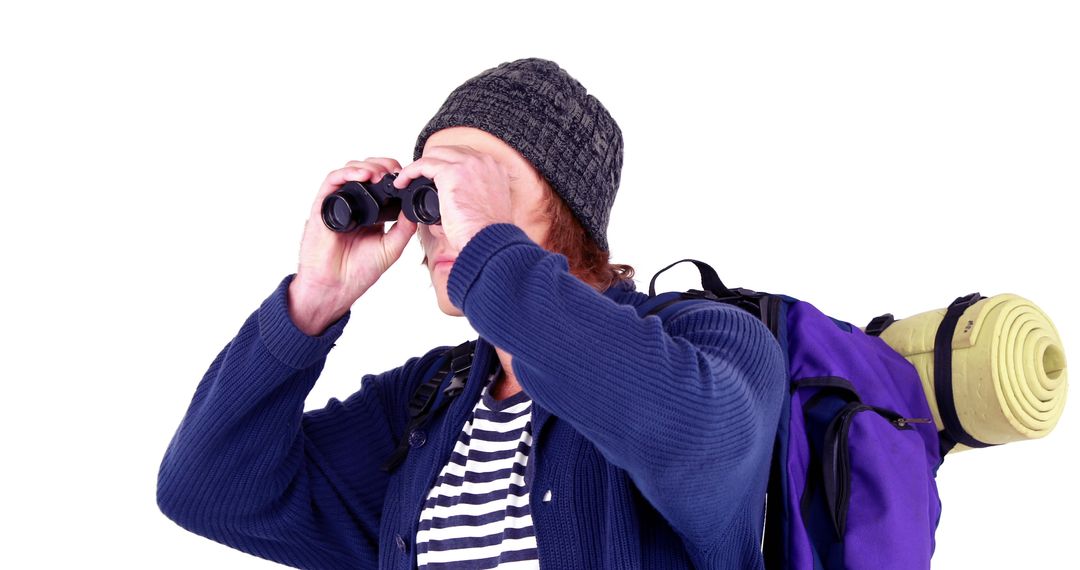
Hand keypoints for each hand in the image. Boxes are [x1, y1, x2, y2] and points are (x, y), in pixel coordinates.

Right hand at [288, 158, 417, 334]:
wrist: (335, 288)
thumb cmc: (358, 272)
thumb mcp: (391, 248)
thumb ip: (403, 228)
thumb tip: (414, 209)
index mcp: (370, 214)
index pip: (380, 183)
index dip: (392, 175)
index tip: (406, 177)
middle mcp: (353, 205)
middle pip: (366, 171)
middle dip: (382, 166)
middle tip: (395, 173)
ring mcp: (337, 204)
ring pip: (350, 171)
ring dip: (367, 166)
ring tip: (380, 174)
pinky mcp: (322, 206)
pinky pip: (332, 181)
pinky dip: (347, 173)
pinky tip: (362, 175)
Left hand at [393, 145, 513, 253]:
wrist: (489, 241)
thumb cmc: (487, 233)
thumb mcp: (488, 207)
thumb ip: (476, 195)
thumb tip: (453, 200)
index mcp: (494, 168)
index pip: (465, 156)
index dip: (447, 165)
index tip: (434, 177)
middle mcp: (483, 161)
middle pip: (449, 151)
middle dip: (431, 162)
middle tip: (418, 178)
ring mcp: (468, 164)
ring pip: (434, 154)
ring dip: (418, 166)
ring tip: (406, 181)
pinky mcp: (451, 173)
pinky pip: (423, 164)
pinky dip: (410, 172)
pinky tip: (403, 182)